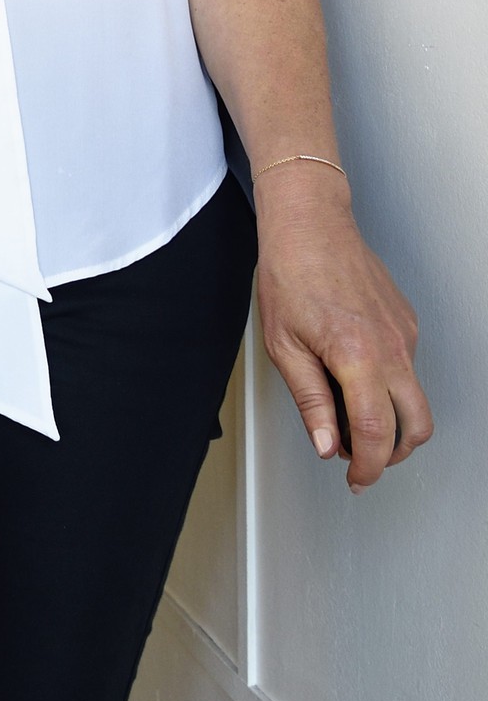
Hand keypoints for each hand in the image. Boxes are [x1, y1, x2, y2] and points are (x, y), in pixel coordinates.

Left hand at [255, 173, 432, 490]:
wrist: (309, 222)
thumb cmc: (290, 272)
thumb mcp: (283, 345)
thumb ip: (310, 400)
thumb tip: (327, 444)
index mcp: (357, 355)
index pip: (375, 432)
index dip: (367, 466)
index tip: (355, 478)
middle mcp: (392, 346)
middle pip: (416, 425)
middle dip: (392, 453)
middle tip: (361, 459)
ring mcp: (404, 333)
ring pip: (416, 398)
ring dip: (393, 421)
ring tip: (353, 420)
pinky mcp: (406, 321)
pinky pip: (408, 368)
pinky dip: (390, 387)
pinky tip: (357, 377)